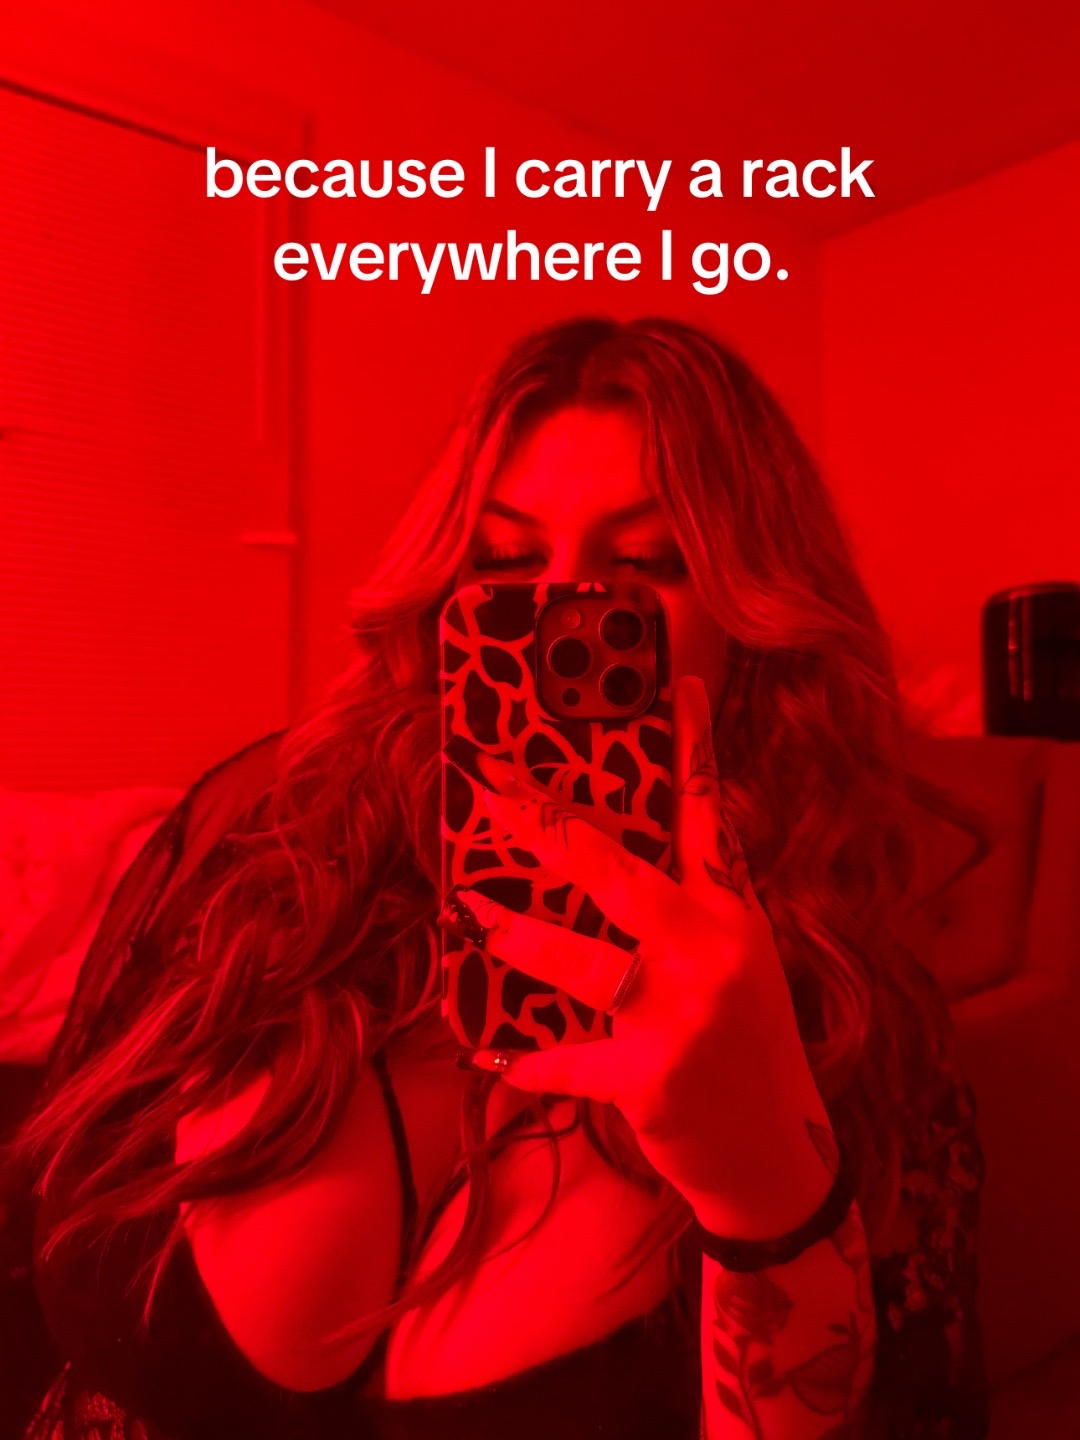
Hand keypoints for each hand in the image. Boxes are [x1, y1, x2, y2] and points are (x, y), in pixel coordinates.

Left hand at [450, 675, 836, 1238]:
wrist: (774, 1158)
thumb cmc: (748, 1047)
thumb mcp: (738, 966)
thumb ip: (690, 913)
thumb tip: (607, 864)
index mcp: (734, 917)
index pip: (711, 817)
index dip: (695, 748)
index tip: (676, 683)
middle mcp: (711, 954)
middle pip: (617, 871)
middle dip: (546, 825)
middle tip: (492, 789)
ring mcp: (680, 1017)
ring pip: (579, 959)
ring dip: (515, 936)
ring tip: (468, 915)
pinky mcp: (649, 1079)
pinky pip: (565, 1058)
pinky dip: (529, 1060)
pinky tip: (496, 1058)